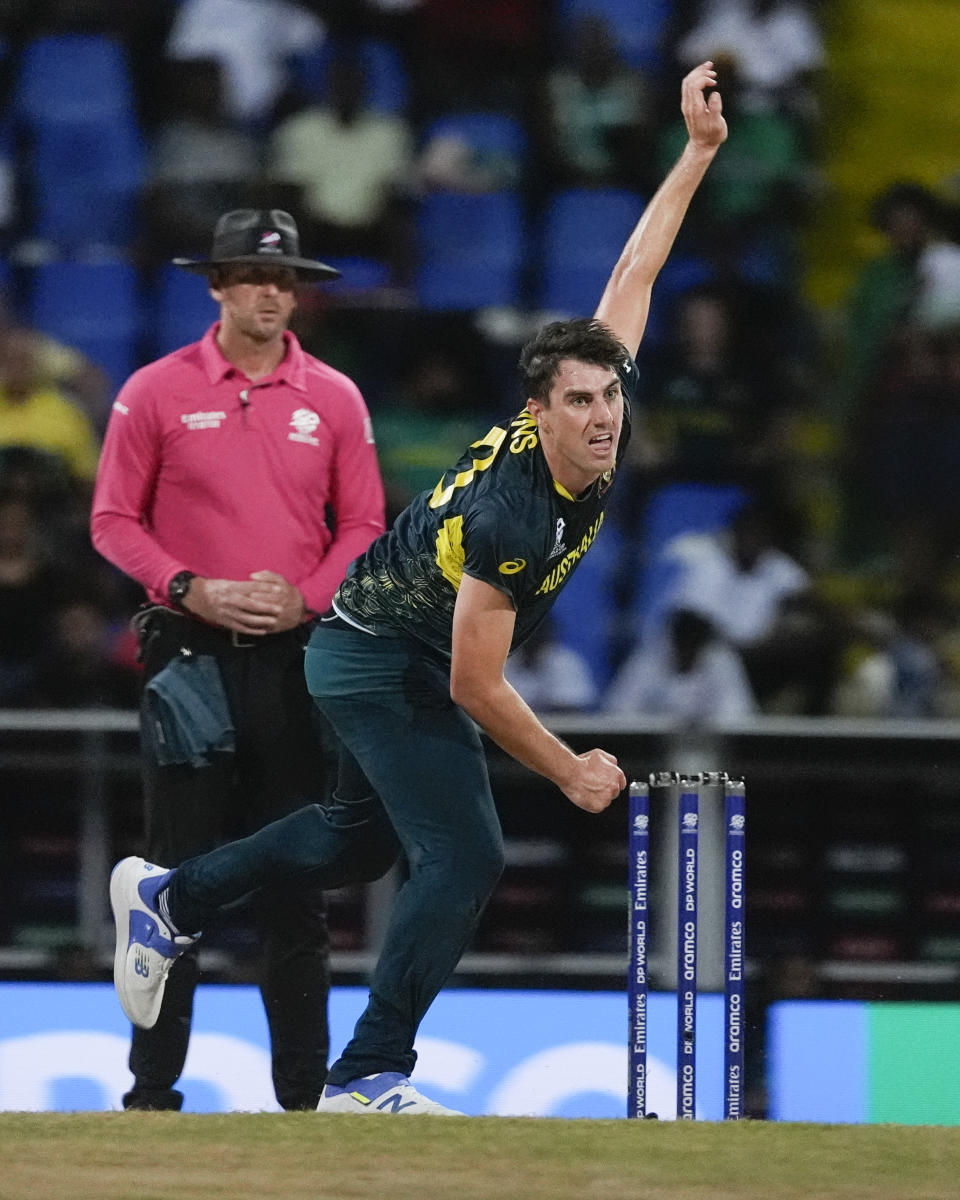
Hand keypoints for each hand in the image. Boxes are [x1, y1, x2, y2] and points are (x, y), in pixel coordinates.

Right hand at [183, 572, 304, 633]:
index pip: (251, 587)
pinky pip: (240, 628)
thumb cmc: (213, 587)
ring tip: (274, 621)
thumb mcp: (227, 582)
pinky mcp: (225, 622)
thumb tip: (259, 585)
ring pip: (247, 618)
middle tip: (280, 608)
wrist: (195, 596)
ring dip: (262, 621)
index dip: (265, 588)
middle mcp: (230, 600)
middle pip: (251, 604)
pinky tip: (262, 631)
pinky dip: (252, 630)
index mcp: (231, 588)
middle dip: (267, 607)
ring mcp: (228, 613)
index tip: (278, 588)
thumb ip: (242, 585)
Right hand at [561, 749, 625, 813]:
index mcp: (617, 774)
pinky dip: (592, 804)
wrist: (570, 772)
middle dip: (606, 791)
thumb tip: (614, 764)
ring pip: (605, 801)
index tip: (605, 783)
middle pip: (614, 793)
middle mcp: (614, 787)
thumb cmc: (582, 763)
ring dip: (599, 798)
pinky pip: (597, 808)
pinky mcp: (598, 807)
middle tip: (594, 786)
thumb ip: (610, 760)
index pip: (621, 783)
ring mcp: (607, 798)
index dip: (612, 783)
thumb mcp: (599, 754)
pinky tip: (585, 796)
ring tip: (587, 789)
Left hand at [682, 61, 726, 150]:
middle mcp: (688, 105)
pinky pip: (689, 87)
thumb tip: (715, 94)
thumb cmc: (712, 136)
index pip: (694, 86)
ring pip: (687, 82)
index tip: (714, 81)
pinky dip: (696, 79)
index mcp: (694, 108)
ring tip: (710, 68)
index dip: (704, 79)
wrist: (702, 145)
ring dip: (698, 73)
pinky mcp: (688, 105)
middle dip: (700, 71)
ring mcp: (687, 105)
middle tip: (712, 67)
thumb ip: (716, 109)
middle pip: (689, 81)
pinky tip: (706, 78)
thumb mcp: (717, 125)